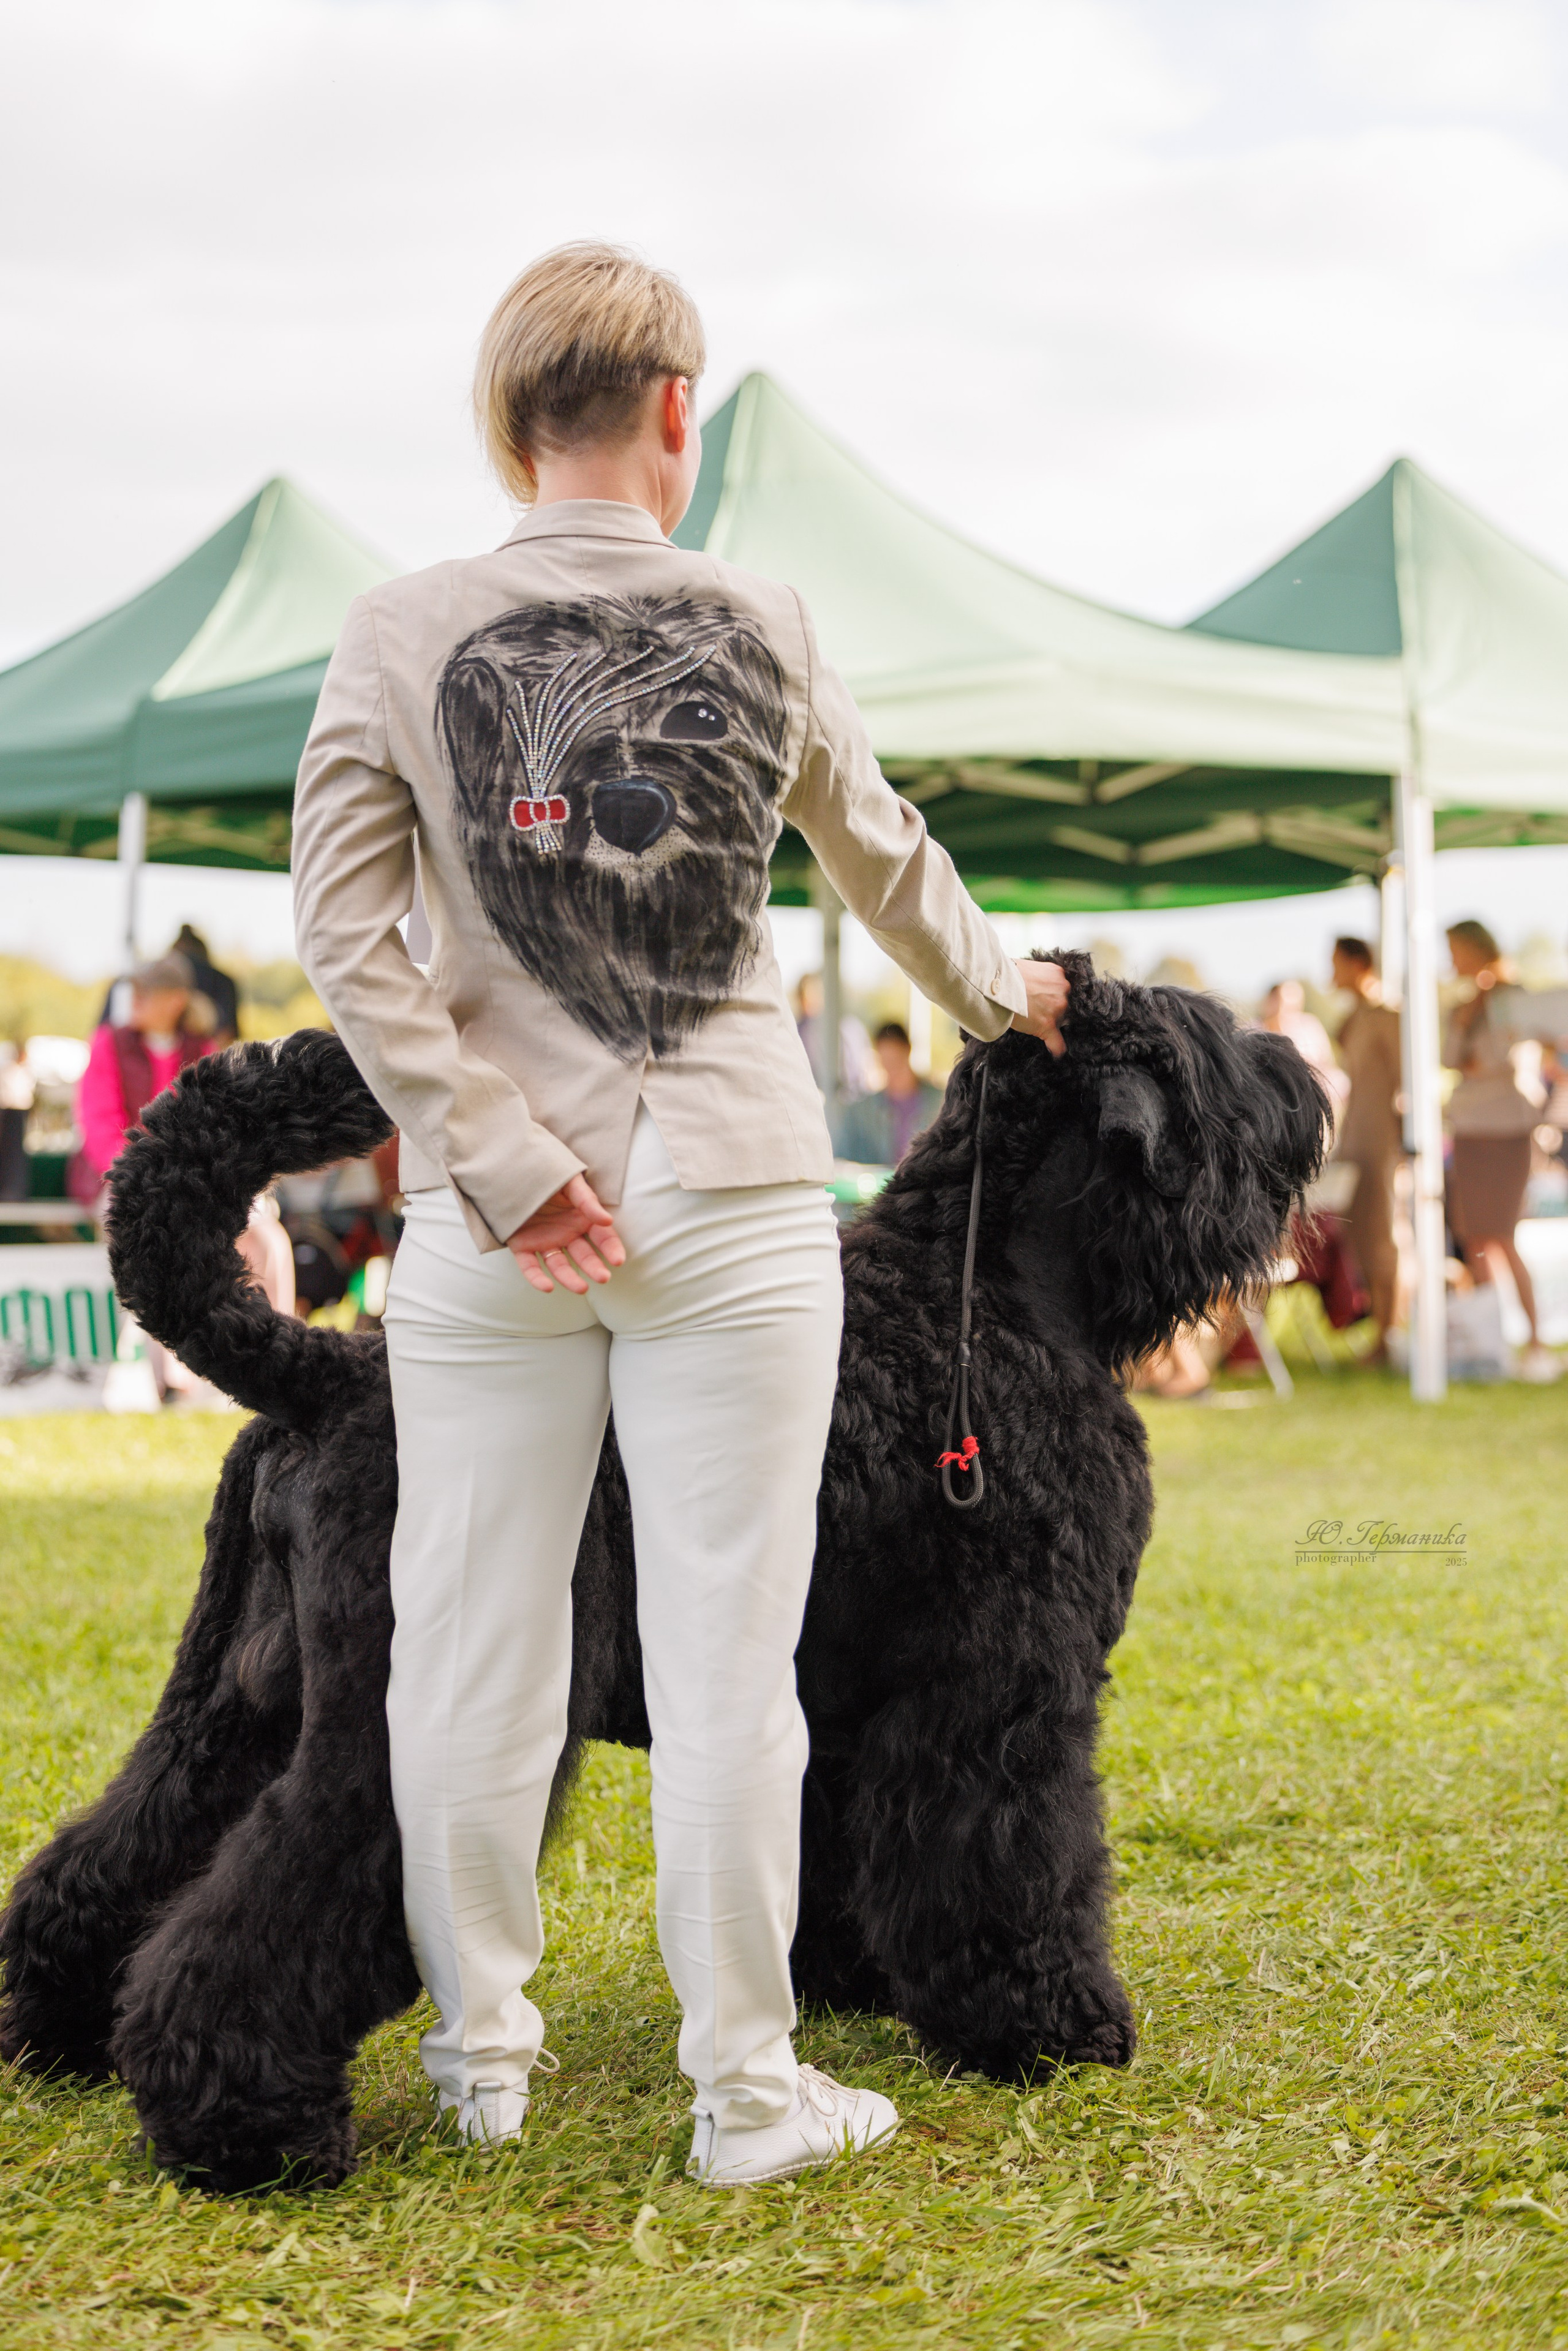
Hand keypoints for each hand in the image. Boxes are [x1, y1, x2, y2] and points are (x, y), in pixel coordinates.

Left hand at [507, 1174, 624, 1294]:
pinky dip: (537, 1278)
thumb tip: (607, 1220)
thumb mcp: (570, 1181)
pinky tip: (547, 1287)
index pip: (603, 1239)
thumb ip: (587, 1200)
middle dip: (594, 1267)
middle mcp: (566, 1234)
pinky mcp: (522, 1246)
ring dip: (570, 1278)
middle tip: (603, 1277)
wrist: (514, 1167)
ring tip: (581, 1288)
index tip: (618, 1260)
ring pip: (559, 1266)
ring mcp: (545, 1241)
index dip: (611, 1249)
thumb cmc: (548, 1172)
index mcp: (582, 1219)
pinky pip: (530, 1266)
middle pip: (584, 1256)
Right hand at [1010, 959, 1068, 1056]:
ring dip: (1048, 1023)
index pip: (1063, 989)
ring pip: (1060, 1021)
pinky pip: (1057, 1042)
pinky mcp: (1047, 1025)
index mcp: (1057, 974)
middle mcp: (1062, 990)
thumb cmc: (1007, 975)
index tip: (1045, 1000)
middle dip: (1051, 1009)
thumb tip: (1037, 987)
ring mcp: (1057, 1009)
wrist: (997, 985)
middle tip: (1033, 1008)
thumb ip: (1041, 977)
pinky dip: (1056, 1049)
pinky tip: (1056, 1054)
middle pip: (1064, 1005)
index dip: (1053, 996)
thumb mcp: (1030, 967)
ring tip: (1031, 1020)